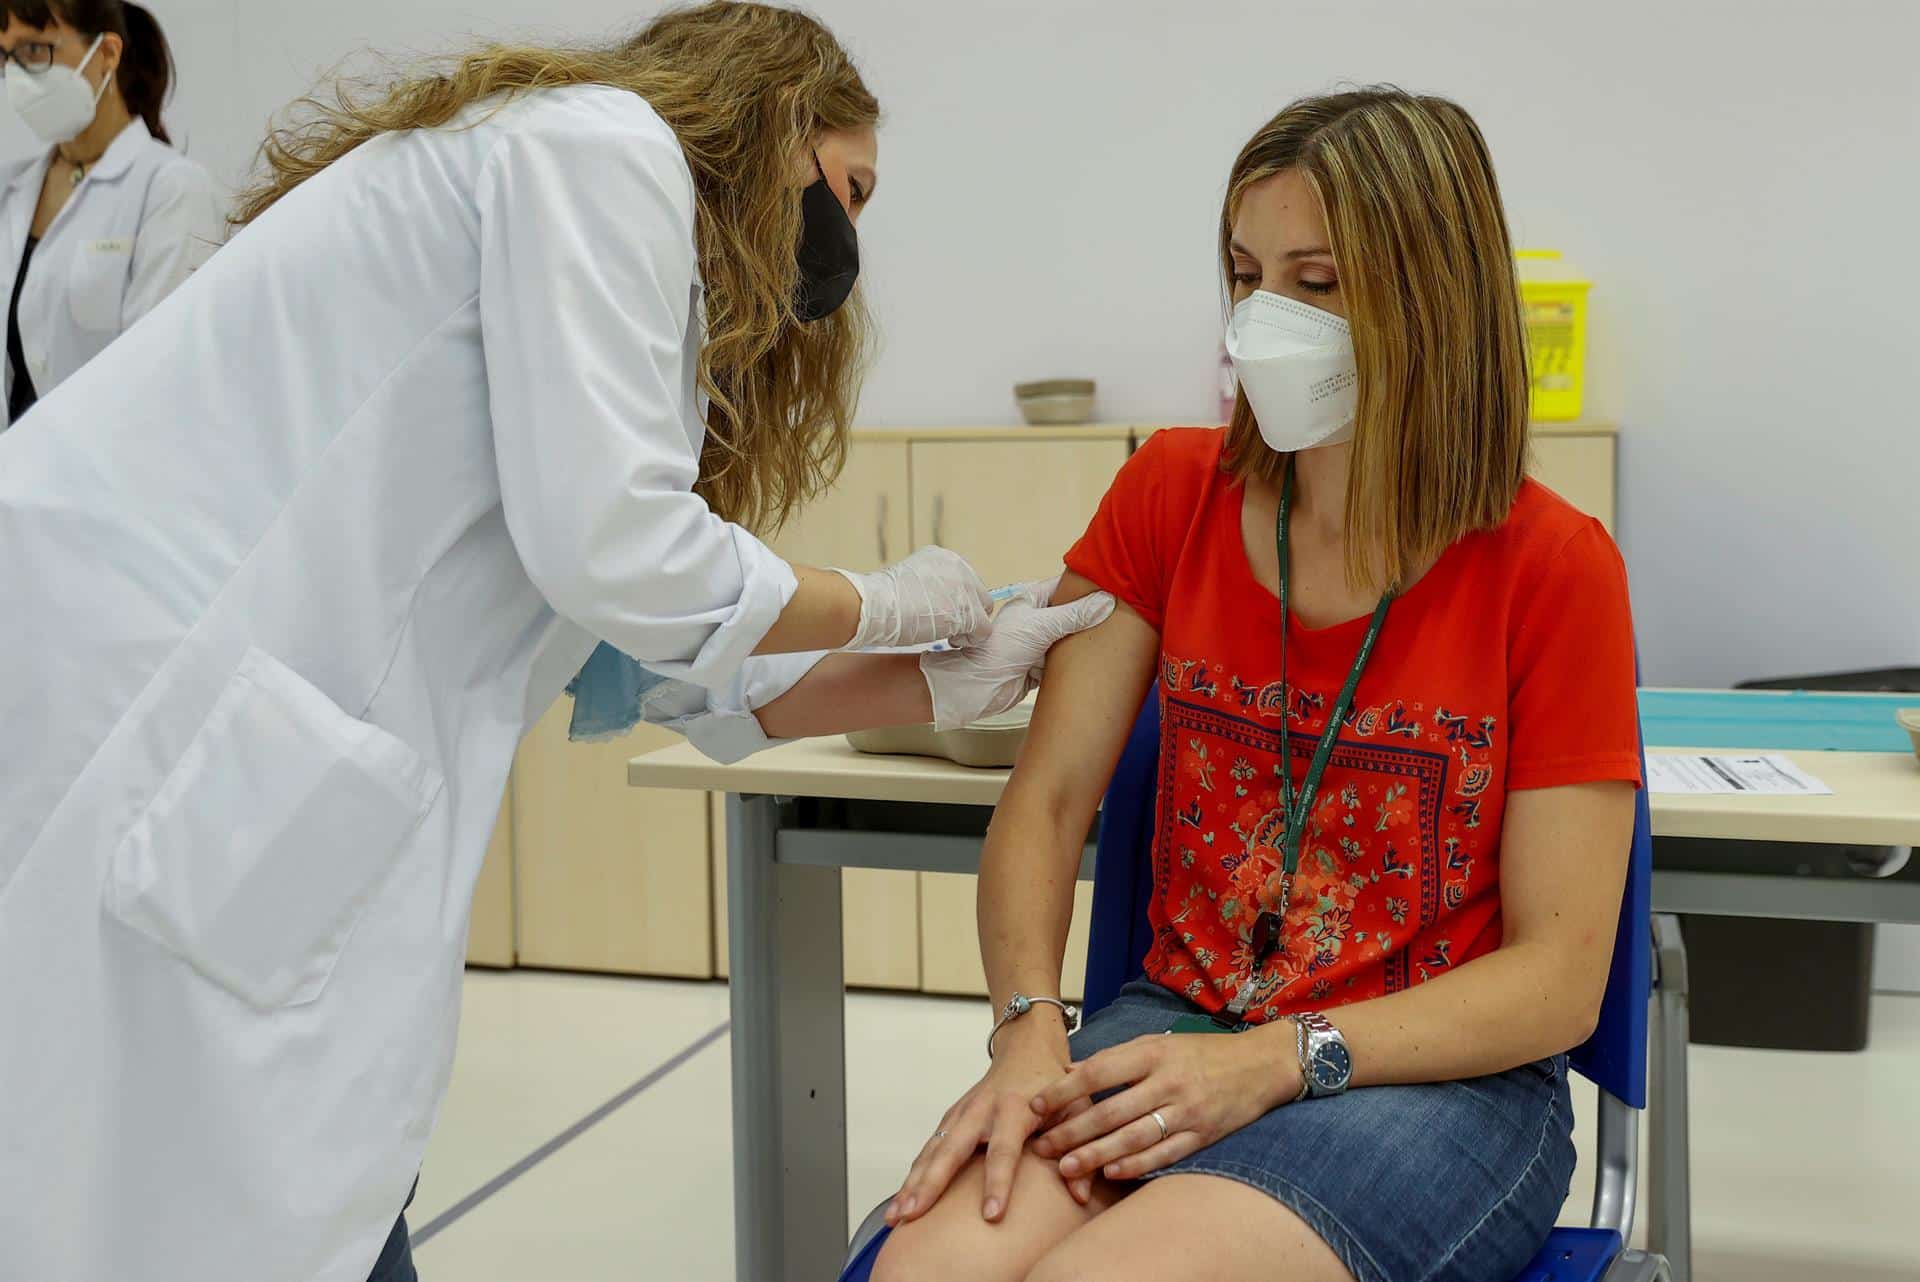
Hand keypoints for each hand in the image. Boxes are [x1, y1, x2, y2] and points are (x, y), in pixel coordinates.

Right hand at [834, 546, 992, 649]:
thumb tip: (940, 602)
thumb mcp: (910, 580)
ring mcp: (966, 589)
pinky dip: (970, 640)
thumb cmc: (883, 600)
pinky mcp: (969, 612)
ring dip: (969, 628)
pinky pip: (984, 630)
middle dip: (967, 614)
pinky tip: (951, 641)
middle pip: (979, 595)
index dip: (957, 601)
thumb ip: (930, 585)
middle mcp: (960, 567)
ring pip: (983, 613)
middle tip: (948, 628)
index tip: (942, 613)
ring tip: (948, 636)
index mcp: (944, 557)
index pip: (966, 581)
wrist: (876, 607)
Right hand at [886, 1015, 1068, 1226]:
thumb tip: (1082, 1193)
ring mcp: (962, 1112)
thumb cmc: (1054, 1083)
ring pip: (932, 1150)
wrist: (1026, 1050)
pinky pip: (929, 1149)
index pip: (1004, 1151)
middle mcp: (982, 1109)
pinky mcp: (951, 1117)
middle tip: (914, 1213)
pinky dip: (913, 1174)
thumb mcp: (1077, 1107)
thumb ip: (1080, 1145)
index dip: (998, 1183)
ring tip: (898, 1215)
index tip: (991, 1215)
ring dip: (913, 1182)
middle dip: (931, 1183)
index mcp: (1016, 1108)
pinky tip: (903, 1200)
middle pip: (952, 1149)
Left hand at [919, 576, 1116, 729]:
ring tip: (1118, 637)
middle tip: (1123, 614)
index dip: (1087, 586)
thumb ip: (1074, 615)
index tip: (1114, 586)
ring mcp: (1039, 645)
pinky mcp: (1041, 668)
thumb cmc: (1001, 649)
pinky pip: (1065, 662)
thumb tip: (1106, 601)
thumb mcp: (1041, 626)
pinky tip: (1099, 662)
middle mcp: (1036, 621)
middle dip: (1092, 615)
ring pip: (1071, 639)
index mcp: (1032, 602)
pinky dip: (1078, 662)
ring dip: (1086, 641)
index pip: (1064, 587)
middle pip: (1071, 614)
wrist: (979, 687)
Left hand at [1028, 1023, 1303, 1183]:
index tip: (1036, 1105)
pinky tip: (1111, 1173)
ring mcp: (1187, 1110)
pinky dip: (1136, 1165)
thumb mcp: (1157, 1043)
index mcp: (1153, 1052)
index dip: (1064, 1090)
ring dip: (1097, 1155)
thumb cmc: (1200, 1053)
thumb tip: (1069, 1073)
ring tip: (1068, 1167)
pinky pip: (1165, 1153)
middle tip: (1044, 1147)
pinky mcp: (1203, 1134)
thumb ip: (1116, 1058)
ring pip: (1134, 1137)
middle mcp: (1169, 1081)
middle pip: (1112, 1111)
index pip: (1098, 1072)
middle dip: (1073, 1131)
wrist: (1260, 1065)